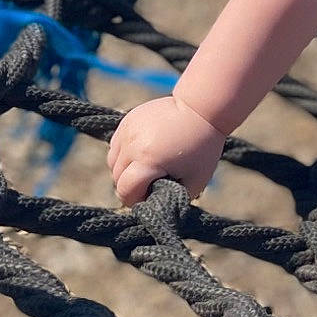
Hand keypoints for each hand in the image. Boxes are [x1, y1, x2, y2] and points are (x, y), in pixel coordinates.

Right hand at [106, 94, 227, 205]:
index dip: (136, 200)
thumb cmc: (203, 147)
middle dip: (131, 186)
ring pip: (113, 162)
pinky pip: (116, 145)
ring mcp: (128, 130)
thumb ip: (172, 199)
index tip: (150, 197)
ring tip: (146, 168)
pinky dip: (124, 154)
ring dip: (124, 170)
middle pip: (117, 177)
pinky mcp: (128, 120)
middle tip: (151, 184)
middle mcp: (133, 145)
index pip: (125, 191)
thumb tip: (154, 207)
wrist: (202, 109)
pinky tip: (142, 154)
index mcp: (148, 161)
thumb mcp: (195, 180)